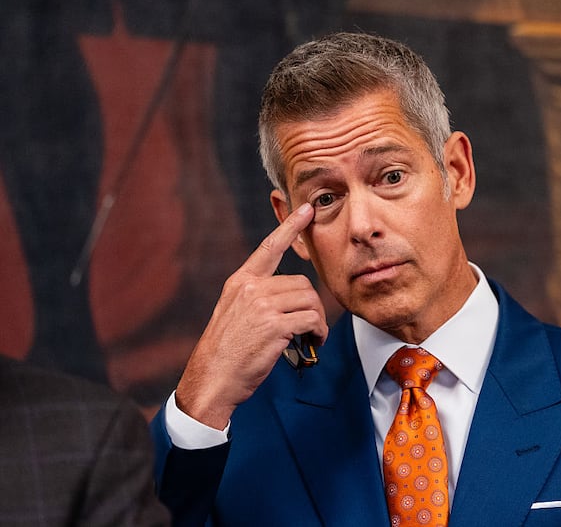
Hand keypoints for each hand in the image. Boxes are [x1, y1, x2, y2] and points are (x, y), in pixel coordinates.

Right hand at [175, 203, 326, 429]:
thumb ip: (257, 297)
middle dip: (312, 305)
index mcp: (240, 282)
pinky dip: (319, 332)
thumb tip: (291, 294)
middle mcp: (250, 289)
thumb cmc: (227, 351)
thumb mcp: (235, 313)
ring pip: (309, 300)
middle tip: (311, 326)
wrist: (212, 378)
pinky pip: (311, 320)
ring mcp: (261, 306)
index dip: (290, 226)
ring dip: (318, 320)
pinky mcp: (274, 326)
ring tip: (311, 336)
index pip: (269, 247)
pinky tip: (312, 342)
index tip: (306, 210)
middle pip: (302, 283)